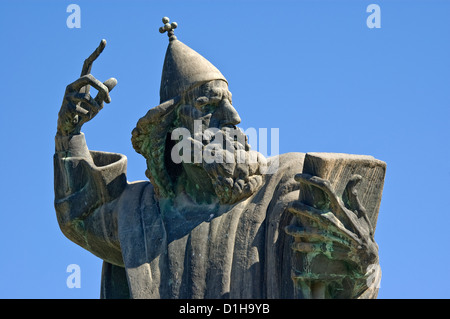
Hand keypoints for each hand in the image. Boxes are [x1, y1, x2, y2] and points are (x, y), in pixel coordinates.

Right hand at [57, 39, 116, 135]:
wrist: (71, 126)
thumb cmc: (84, 112)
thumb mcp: (98, 102)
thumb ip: (104, 92)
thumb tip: (115, 79)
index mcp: (81, 82)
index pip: (88, 64)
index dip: (96, 53)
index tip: (104, 41)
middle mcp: (73, 85)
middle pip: (89, 78)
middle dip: (102, 88)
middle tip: (109, 101)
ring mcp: (67, 95)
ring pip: (87, 98)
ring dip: (96, 107)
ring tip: (95, 113)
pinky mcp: (65, 106)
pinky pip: (84, 110)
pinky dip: (88, 115)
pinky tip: (83, 118)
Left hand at [285, 173, 378, 295]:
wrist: (366, 254)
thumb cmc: (361, 229)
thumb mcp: (360, 211)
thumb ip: (353, 194)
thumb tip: (357, 176)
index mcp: (340, 208)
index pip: (325, 187)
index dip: (310, 179)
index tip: (297, 177)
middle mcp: (333, 219)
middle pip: (310, 210)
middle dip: (297, 207)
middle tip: (290, 206)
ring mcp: (329, 234)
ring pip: (306, 230)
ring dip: (294, 230)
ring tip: (286, 228)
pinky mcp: (327, 247)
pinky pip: (310, 247)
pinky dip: (300, 246)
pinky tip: (294, 245)